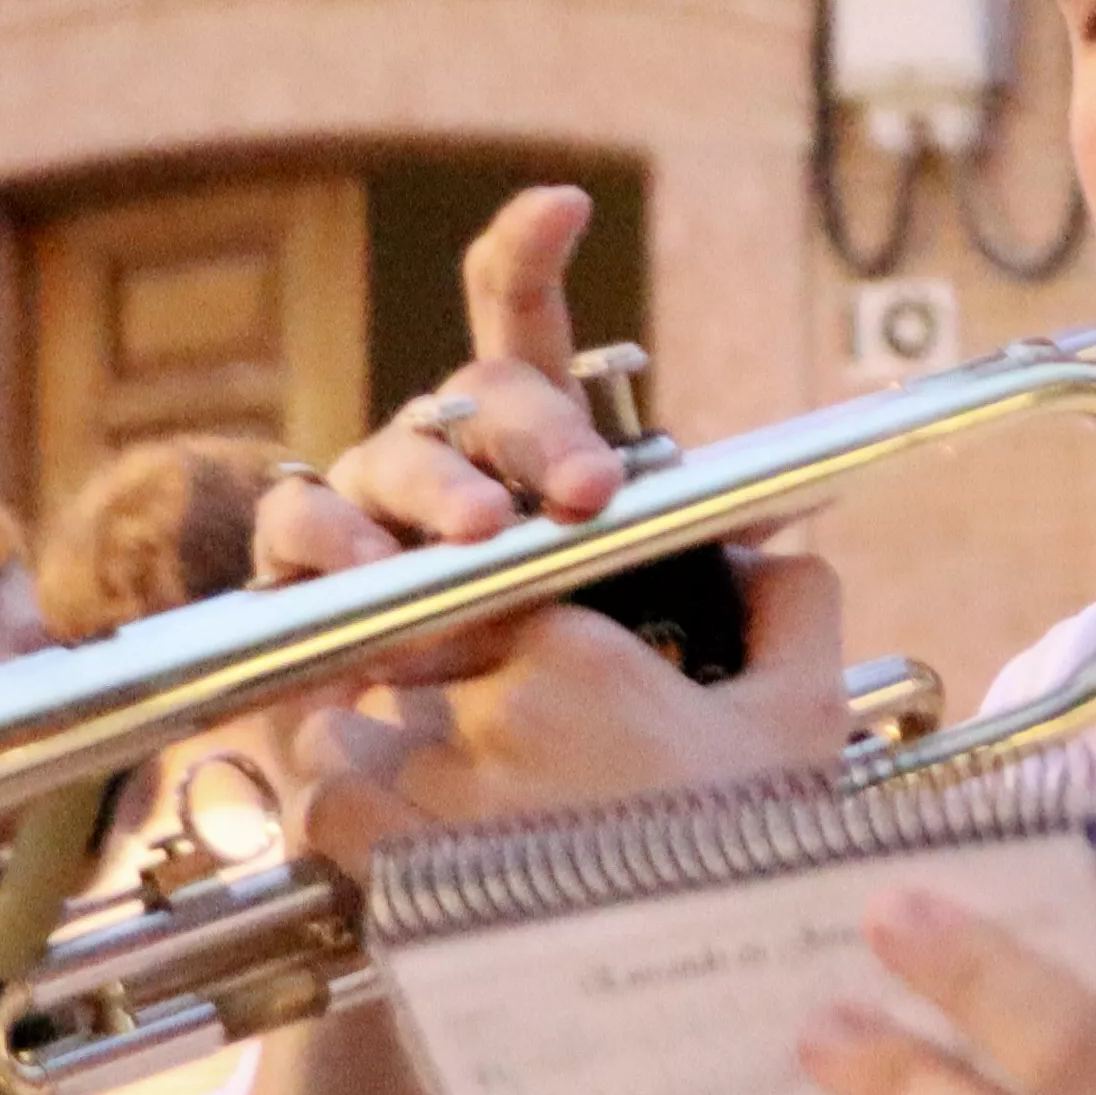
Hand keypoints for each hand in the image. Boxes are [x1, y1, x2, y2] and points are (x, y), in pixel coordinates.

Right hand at [243, 184, 845, 863]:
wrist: (501, 891)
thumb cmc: (609, 784)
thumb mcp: (736, 707)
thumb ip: (779, 621)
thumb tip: (800, 546)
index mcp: (535, 474)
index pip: (523, 344)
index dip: (528, 261)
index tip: (564, 203)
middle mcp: (449, 485)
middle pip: (469, 401)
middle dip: (531, 430)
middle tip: (585, 493)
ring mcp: (371, 539)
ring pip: (386, 458)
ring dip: (437, 491)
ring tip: (483, 542)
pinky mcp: (304, 607)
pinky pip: (294, 541)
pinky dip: (326, 549)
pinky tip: (362, 576)